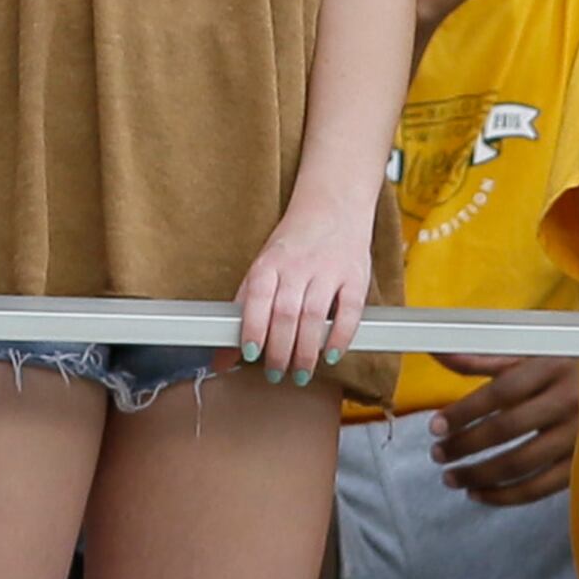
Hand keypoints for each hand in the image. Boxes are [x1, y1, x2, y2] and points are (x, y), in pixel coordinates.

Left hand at [235, 203, 368, 384]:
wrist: (334, 205)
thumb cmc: (294, 244)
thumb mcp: (264, 267)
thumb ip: (245, 309)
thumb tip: (222, 355)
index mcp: (270, 262)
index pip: (257, 297)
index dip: (253, 327)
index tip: (249, 354)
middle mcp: (298, 265)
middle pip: (286, 313)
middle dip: (279, 350)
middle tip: (275, 373)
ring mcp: (329, 270)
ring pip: (314, 315)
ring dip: (306, 351)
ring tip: (300, 372)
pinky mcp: (355, 277)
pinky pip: (349, 311)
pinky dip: (340, 337)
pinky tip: (331, 354)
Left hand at [428, 352, 578, 504]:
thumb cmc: (566, 368)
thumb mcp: (530, 356)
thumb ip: (482, 358)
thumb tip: (438, 351)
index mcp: (553, 367)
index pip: (501, 392)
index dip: (465, 411)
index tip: (436, 426)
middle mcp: (569, 400)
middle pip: (507, 428)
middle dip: (465, 445)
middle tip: (438, 454)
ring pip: (522, 462)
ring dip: (480, 474)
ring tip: (451, 478)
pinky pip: (541, 487)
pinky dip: (506, 496)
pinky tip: (480, 493)